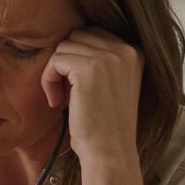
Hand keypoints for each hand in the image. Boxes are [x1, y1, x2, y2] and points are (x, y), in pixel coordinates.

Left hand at [41, 26, 143, 162]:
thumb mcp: (111, 84)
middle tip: (66, 92)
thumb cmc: (104, 124)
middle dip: (66, 62)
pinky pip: (55, 60)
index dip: (78, 58)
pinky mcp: (88, 68)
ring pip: (64, 47)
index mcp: (135, 52)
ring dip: (56, 72)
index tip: (76, 86)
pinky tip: (56, 101)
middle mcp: (126, 49)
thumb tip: (69, 41)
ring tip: (62, 98)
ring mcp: (109, 57)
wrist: (109, 151)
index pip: (94, 34)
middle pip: (78, 36)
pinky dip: (48, 80)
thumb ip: (100, 60)